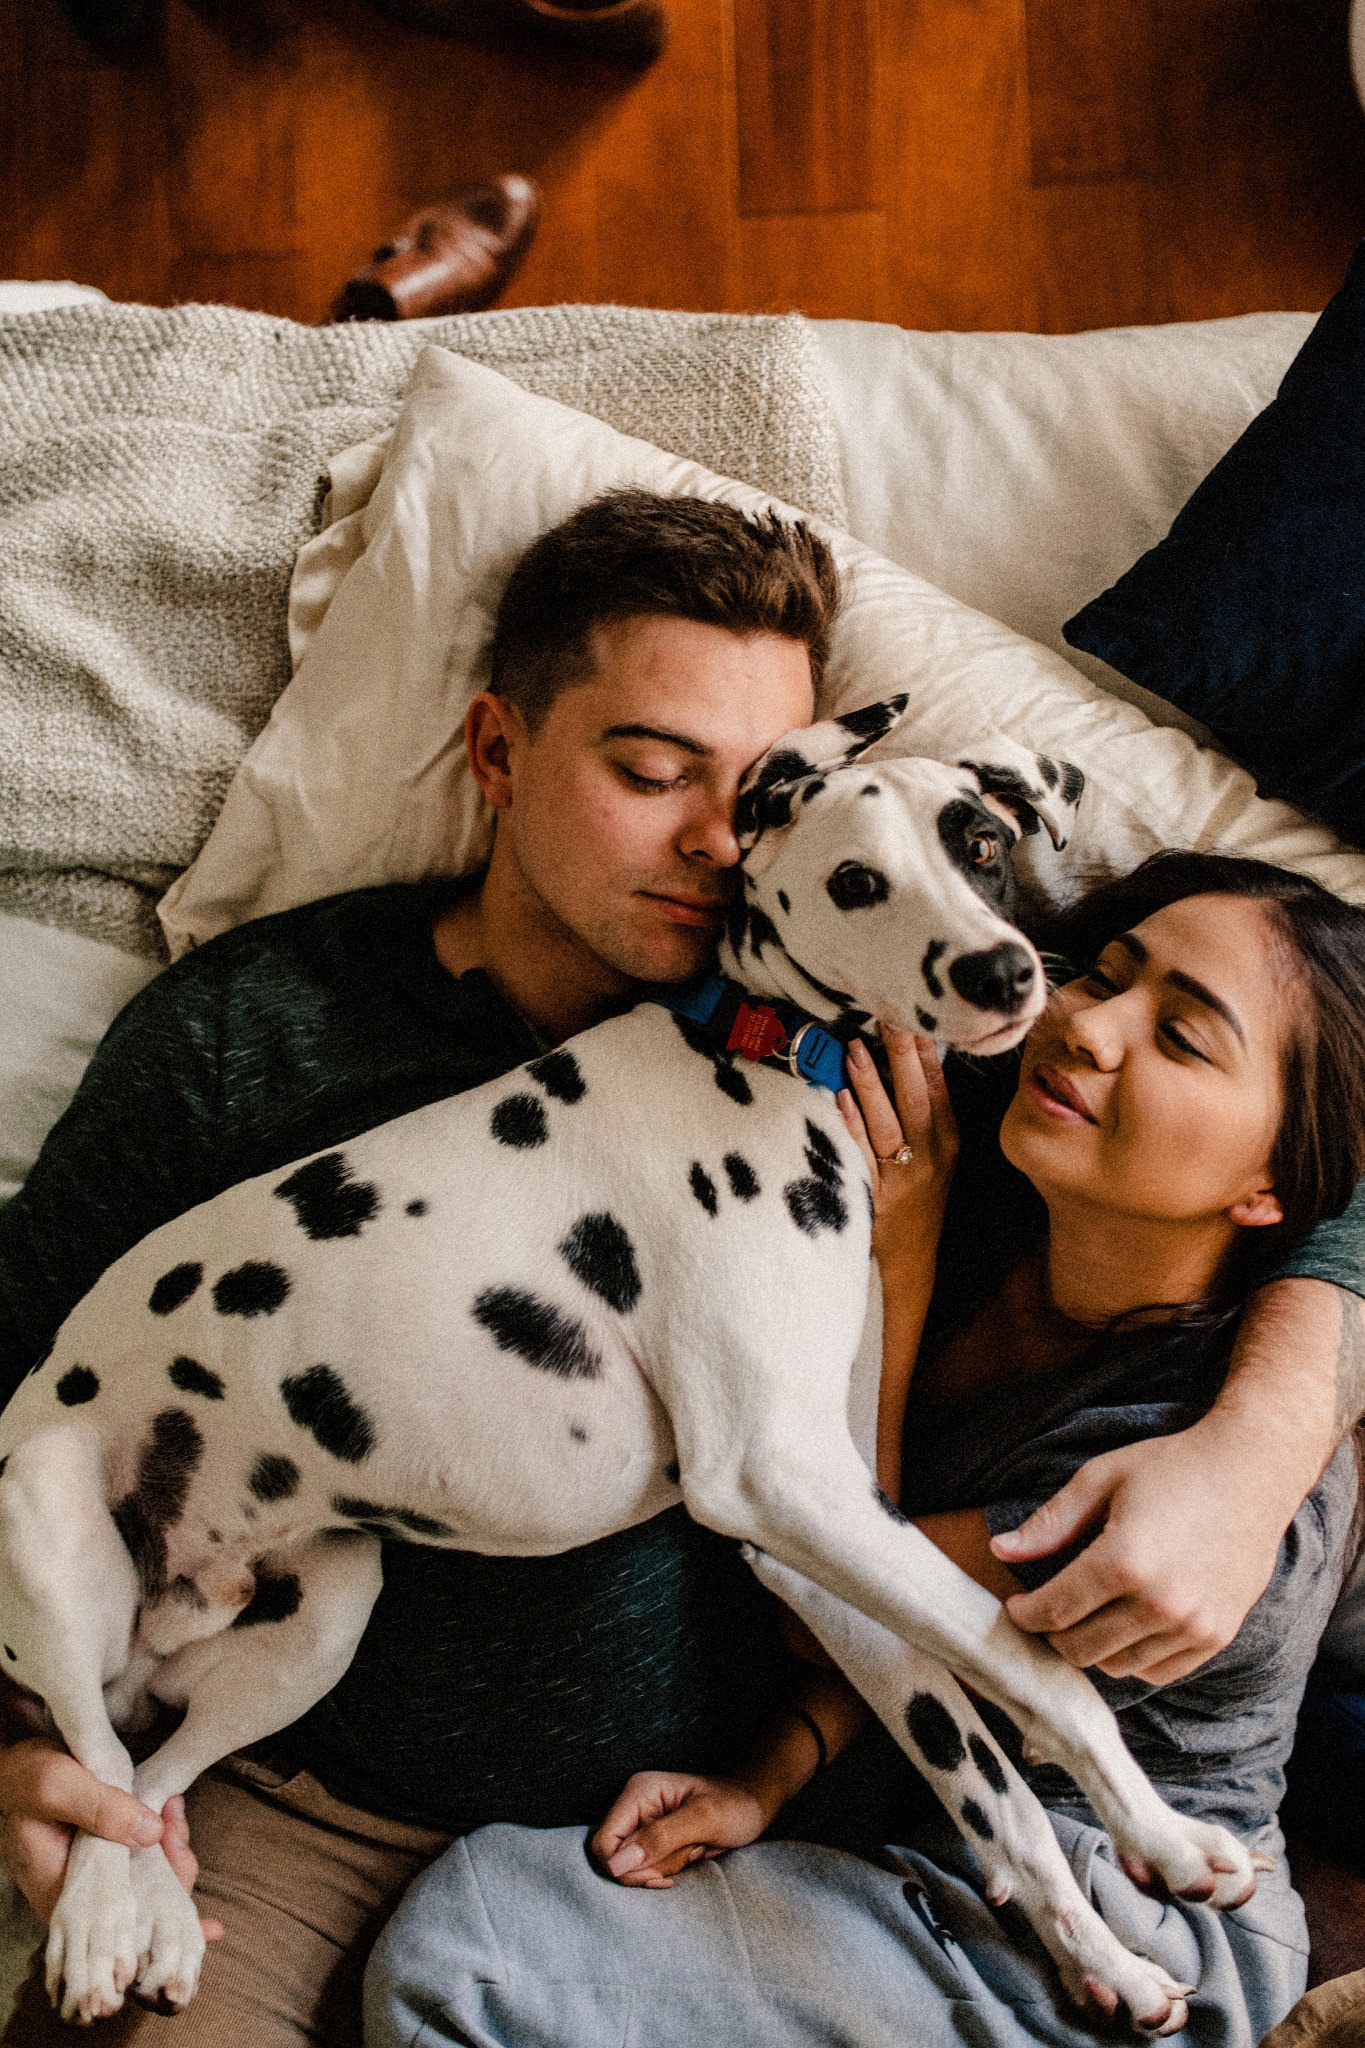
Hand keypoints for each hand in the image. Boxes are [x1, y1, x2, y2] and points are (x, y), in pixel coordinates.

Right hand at [0, 1738, 223, 1941]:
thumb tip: (152, 1834)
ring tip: (175, 1815)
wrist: (13, 1767)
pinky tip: (170, 1816)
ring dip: (168, 1854)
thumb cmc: (27, 1776)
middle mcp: (75, 1899)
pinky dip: (158, 1843)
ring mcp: (88, 1882)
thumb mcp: (58, 1785)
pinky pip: (136, 1866)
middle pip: (137, 1911)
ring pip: (141, 1888)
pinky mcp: (98, 1863)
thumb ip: (101, 1809)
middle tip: (178, 1829)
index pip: (116, 1926)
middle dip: (171, 1874)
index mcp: (59, 1895)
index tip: (178, 1861)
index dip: (157, 1908)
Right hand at [590, 1770, 770, 1887]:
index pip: (604, 1842)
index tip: (658, 1876)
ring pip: (633, 1867)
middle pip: (617, 1859)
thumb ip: (661, 1838)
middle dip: (652, 1866)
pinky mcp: (653, 1840)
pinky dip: (669, 1870)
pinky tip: (690, 1854)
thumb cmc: (734, 1804)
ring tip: (694, 1847)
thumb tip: (618, 1864)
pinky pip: (647, 1868)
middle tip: (687, 1852)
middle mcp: (634, 1807)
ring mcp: (643, 1824)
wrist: (753, 1804)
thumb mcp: (703, 1819)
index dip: (623, 1868)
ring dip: (666, 1867)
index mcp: (638, 1792)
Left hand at [838, 1030, 958, 1272]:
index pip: (938, 1087)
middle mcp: (930, 1158)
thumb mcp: (937, 1155)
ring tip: (855, 1047)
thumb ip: (926, 1112)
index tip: (911, 1013)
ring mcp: (903, 1179)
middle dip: (901, 1053)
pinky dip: (851, 1125)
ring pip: (886, 1123)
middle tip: (887, 1014)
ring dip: (869, 1083)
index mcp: (948, 1142)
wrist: (911, 1261)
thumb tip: (908, 1056)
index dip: (925, 1049)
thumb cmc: (919, 1198)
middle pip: (915, 1097)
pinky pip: (861, 1155)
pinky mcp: (875, 1198)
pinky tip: (839, 1098)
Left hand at [992, 1420, 1283, 1683]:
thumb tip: (1001, 1552)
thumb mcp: (1101, 1479)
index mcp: (1124, 1561)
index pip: (1055, 1612)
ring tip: (1084, 1617)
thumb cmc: (1171, 1467)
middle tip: (1046, 1612)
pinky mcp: (1217, 1636)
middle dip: (1053, 1634)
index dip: (1025, 1614)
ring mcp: (1193, 1625)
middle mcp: (1160, 1603)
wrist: (1253, 1471)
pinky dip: (1131, 1658)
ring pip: (1117, 1666)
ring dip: (1091, 1647)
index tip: (1015, 1607)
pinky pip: (1157, 1671)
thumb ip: (1050, 1523)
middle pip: (1081, 1648)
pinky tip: (1123, 1626)